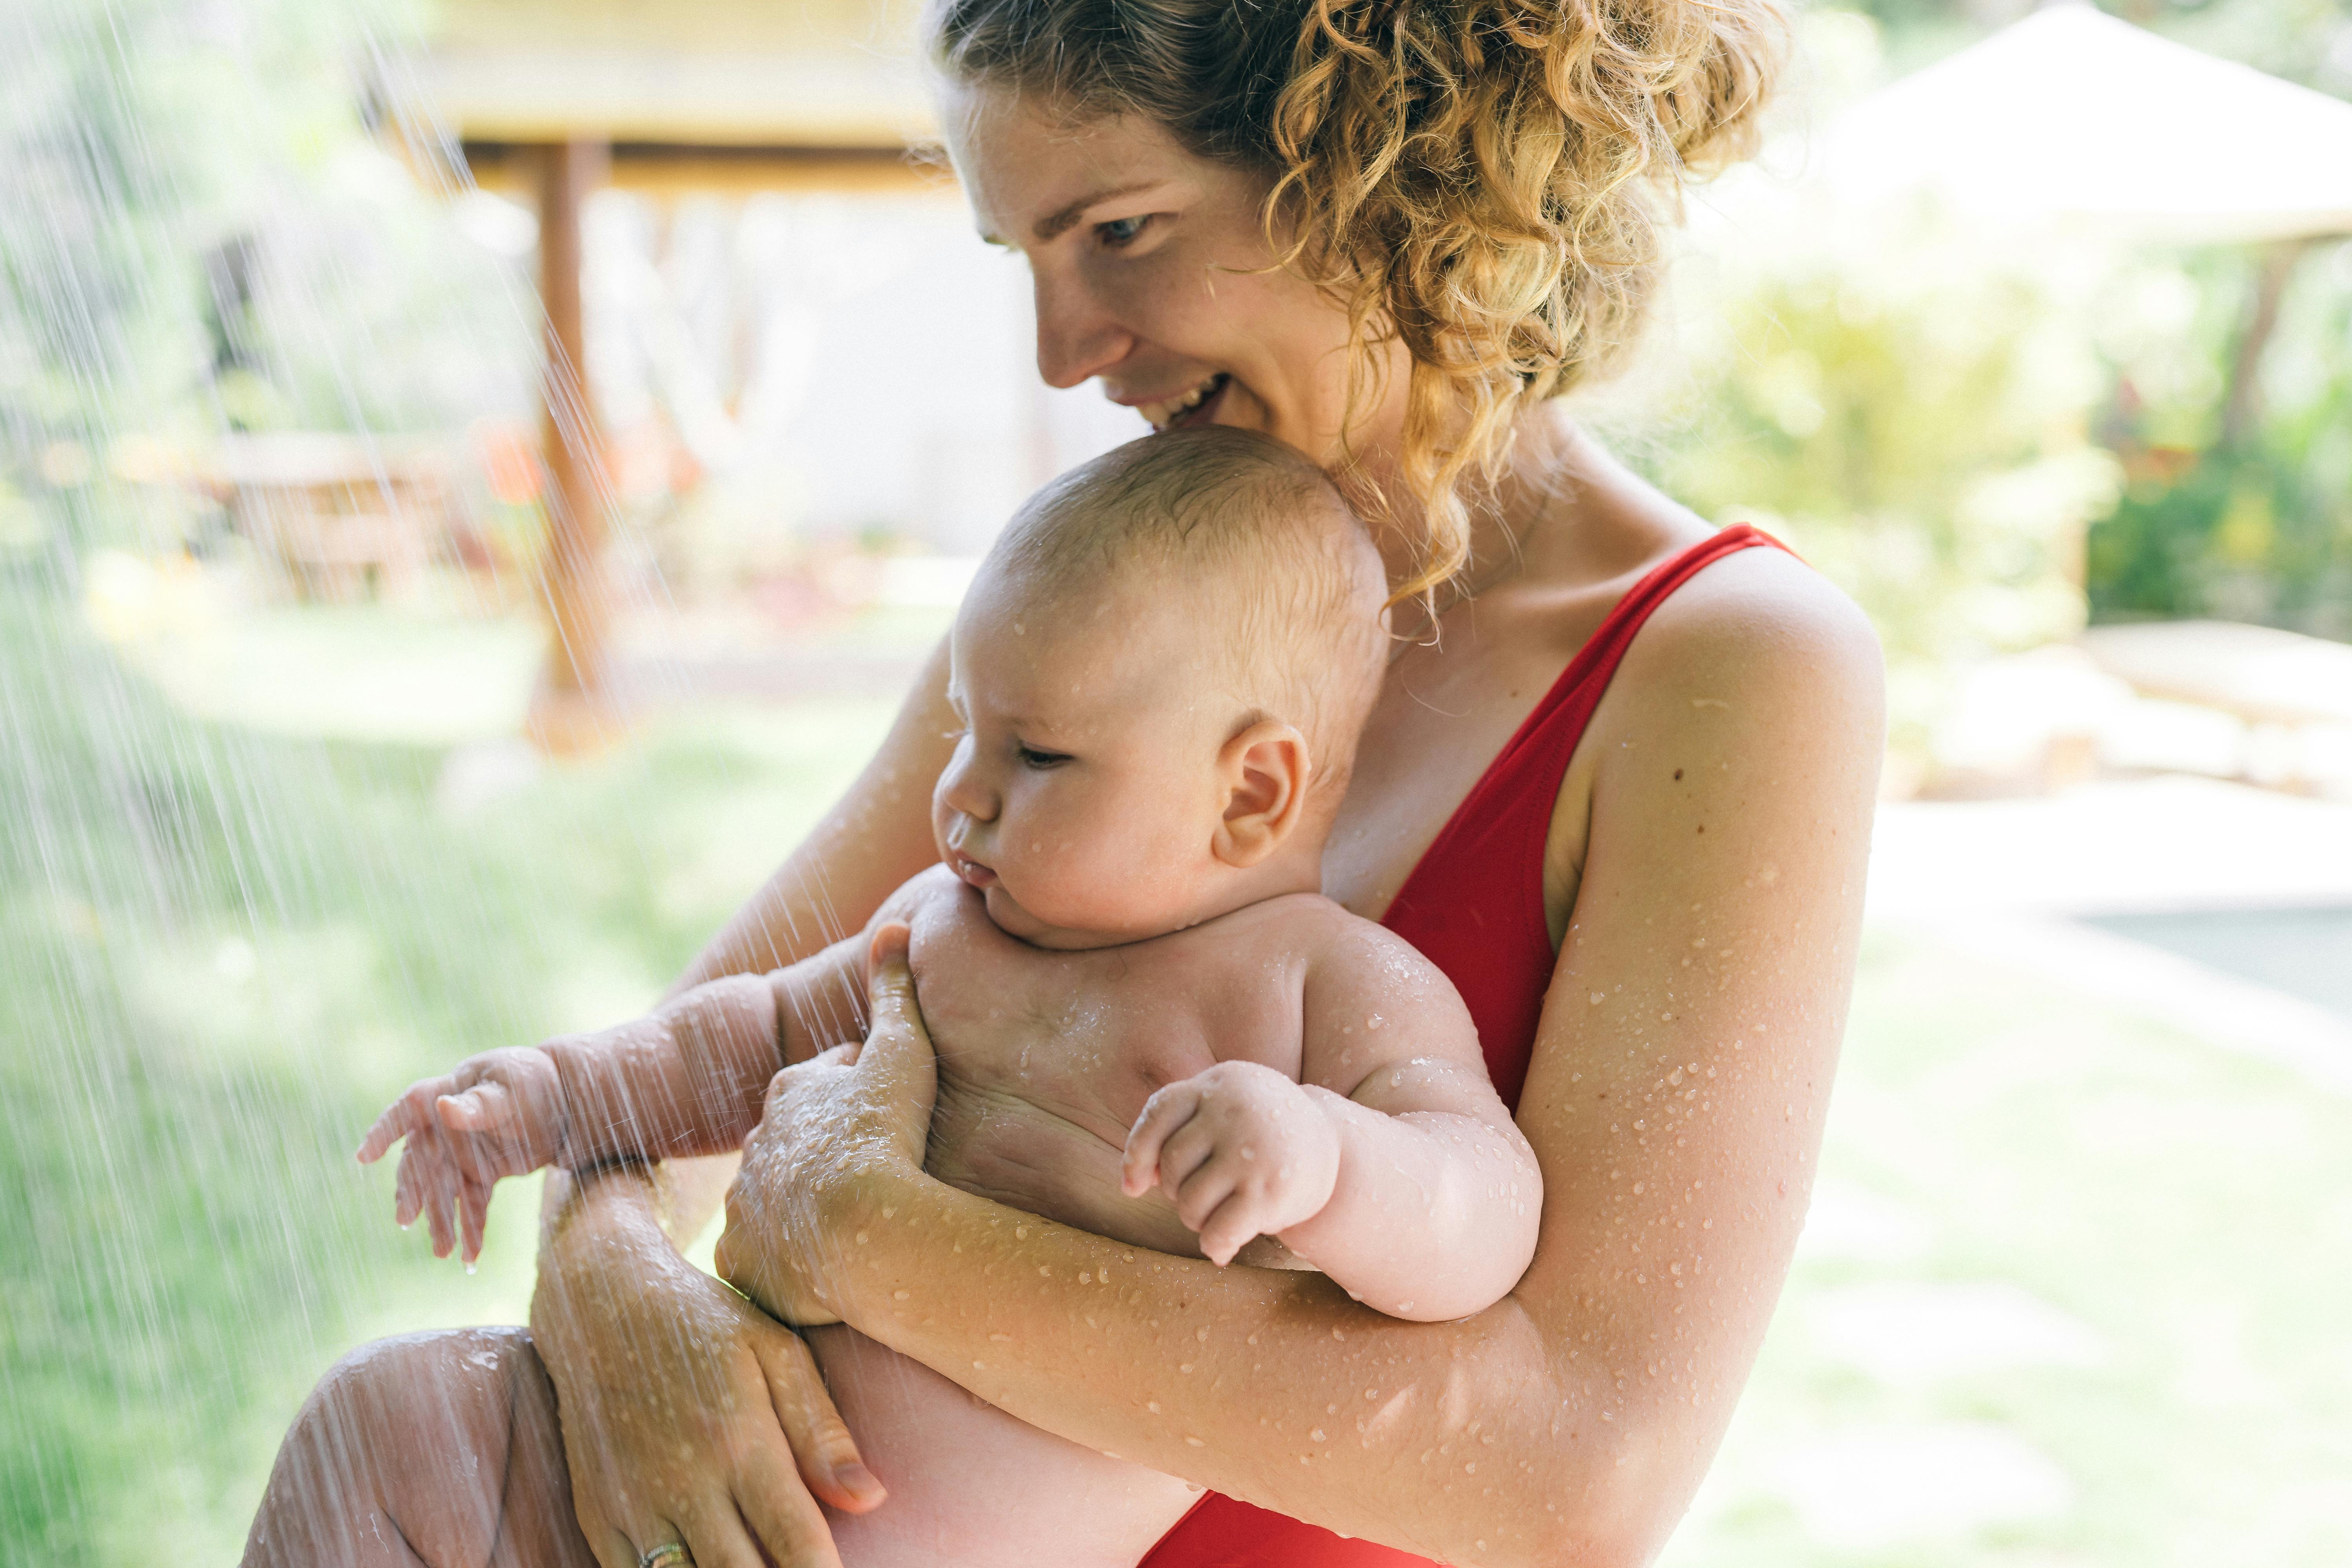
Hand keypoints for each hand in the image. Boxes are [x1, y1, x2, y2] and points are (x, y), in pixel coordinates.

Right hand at [357, 1045, 566, 1263]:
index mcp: (444, 1094)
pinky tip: (470, 1258)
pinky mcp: (480, 1174)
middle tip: (405, 1220)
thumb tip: (445, 1108)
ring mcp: (460, 1154)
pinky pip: (471, 1203)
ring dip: (441, 1220)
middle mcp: (444, 1128)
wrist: (564, 1100)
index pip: (405, 1112)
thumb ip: (481, 1103)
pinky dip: (471, 1228)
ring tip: (443, 1252)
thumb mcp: (512, 1087)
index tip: (364, 1156)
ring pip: (443, 1191)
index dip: (383, 1132)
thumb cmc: (532, 1081)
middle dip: (414, 1192)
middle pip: (421, 1163)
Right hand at [533, 1181, 884, 1567]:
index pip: (795, 1543)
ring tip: (756, 1562)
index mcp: (738, 1442)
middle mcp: (682, 1483)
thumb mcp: (776, 1352)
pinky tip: (706, 1559)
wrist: (598, 1304)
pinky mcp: (597, 1516)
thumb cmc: (704, 1323)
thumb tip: (872, 1499)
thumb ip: (822, 1431)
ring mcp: (632, 1506)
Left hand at [717, 922, 938, 1326]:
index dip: (858, 1100)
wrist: (867, 1230)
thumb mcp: (904, 1051)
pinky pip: (759, 1261)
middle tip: (874, 1177)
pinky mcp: (740, 1261)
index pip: (821, 1087)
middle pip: (792, 1144)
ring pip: (771, 1202)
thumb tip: (894, 928)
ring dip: (801, 1211)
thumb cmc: (889, 1134)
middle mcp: (753, 1144)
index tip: (890, 1122)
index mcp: (789, 1092)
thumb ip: (895, 990)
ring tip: (851, 1230)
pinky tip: (821, 1271)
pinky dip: (784, 1263)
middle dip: (822, 1155)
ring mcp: (743, 1205)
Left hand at [1122, 1060, 1341, 1265]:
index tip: (1135, 1187)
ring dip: (1196, 1220)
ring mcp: (1252, 1151)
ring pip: (1189, 1201)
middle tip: (1203, 1196)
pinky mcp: (1269, 1191)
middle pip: (1172, 1164)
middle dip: (1177, 1191)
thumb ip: (1181, 1129)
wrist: (1332, 1146)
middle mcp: (1235, 1110)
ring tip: (1217, 1215)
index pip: (1159, 1112)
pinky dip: (1214, 1246)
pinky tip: (1221, 1248)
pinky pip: (1218, 1231)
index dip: (1138, 1153)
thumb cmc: (1260, 1133)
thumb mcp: (1226, 1108)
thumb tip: (1131, 1184)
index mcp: (1220, 1083)